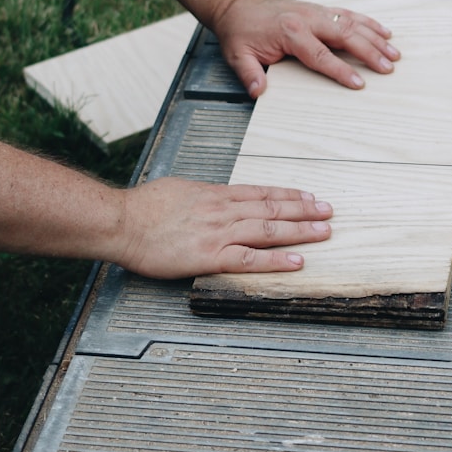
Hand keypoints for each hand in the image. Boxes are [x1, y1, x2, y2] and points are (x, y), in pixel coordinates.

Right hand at [118, 178, 332, 278]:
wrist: (123, 221)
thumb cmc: (145, 207)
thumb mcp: (181, 190)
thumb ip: (203, 196)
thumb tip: (214, 197)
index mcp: (216, 194)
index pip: (262, 193)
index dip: (289, 196)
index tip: (309, 197)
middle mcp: (224, 210)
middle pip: (273, 209)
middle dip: (305, 211)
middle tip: (329, 211)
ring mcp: (219, 233)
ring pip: (269, 229)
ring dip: (301, 231)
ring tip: (324, 232)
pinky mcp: (210, 256)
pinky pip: (250, 258)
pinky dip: (276, 260)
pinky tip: (297, 261)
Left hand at [213, 0, 400, 97]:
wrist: (239, 7)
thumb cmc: (241, 33)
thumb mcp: (238, 55)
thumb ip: (250, 74)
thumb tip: (258, 92)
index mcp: (290, 32)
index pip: (321, 55)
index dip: (341, 70)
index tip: (359, 83)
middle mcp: (308, 19)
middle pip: (346, 36)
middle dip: (369, 52)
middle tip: (388, 67)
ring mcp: (316, 12)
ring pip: (352, 23)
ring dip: (375, 38)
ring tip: (394, 52)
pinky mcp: (320, 10)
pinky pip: (349, 15)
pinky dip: (369, 23)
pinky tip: (384, 32)